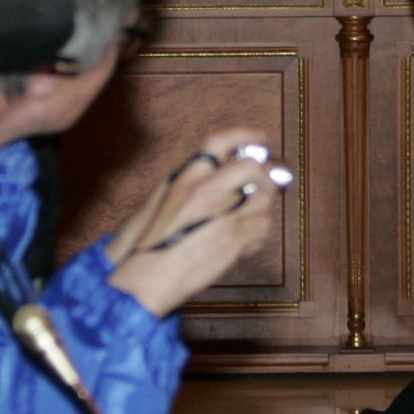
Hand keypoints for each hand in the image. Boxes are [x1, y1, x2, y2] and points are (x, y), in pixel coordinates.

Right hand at [107, 127, 279, 317]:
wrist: (147, 277)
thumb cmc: (149, 242)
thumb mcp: (162, 199)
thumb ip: (190, 184)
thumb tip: (217, 177)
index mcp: (186, 176)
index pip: (220, 141)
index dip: (245, 136)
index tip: (261, 140)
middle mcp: (206, 189)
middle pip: (252, 167)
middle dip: (266, 175)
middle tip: (267, 185)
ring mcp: (223, 214)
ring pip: (263, 199)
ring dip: (261, 210)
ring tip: (248, 223)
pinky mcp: (234, 239)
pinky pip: (262, 228)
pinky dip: (257, 236)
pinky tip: (242, 246)